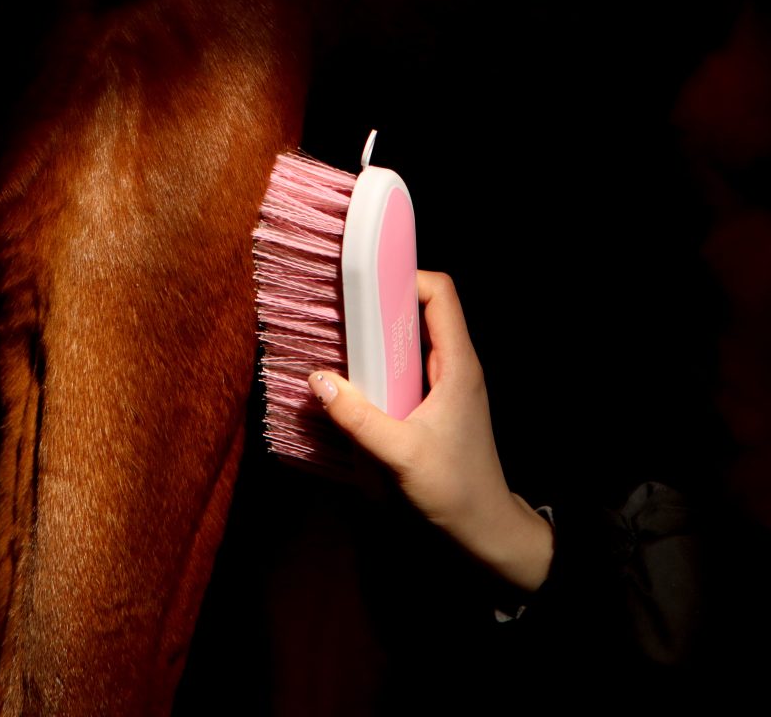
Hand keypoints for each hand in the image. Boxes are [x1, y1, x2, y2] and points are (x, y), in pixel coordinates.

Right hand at [308, 270, 553, 591]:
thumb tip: (318, 380)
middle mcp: (456, 365)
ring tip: (344, 339)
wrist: (484, 526)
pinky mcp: (438, 402)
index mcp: (458, 364)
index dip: (407, 277)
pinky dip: (384, 362)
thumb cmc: (454, 490)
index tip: (367, 284)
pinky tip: (359, 378)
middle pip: (424, 310)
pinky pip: (410, 365)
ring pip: (415, 339)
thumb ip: (358, 418)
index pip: (441, 294)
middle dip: (385, 303)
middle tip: (344, 310)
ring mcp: (448, 383)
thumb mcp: (400, 455)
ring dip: (382, 335)